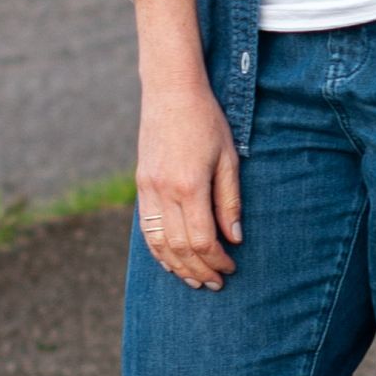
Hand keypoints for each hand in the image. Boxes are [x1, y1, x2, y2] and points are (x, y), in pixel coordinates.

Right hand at [135, 79, 242, 286]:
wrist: (170, 92)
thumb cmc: (207, 122)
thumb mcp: (228, 159)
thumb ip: (229, 201)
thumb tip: (234, 238)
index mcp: (189, 186)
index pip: (201, 240)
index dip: (216, 260)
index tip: (231, 267)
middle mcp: (164, 192)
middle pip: (179, 248)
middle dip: (199, 270)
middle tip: (216, 283)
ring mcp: (148, 189)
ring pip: (158, 243)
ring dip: (177, 267)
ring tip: (194, 280)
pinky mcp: (141, 184)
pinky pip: (146, 228)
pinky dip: (158, 250)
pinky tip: (170, 262)